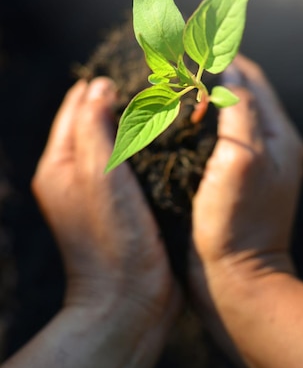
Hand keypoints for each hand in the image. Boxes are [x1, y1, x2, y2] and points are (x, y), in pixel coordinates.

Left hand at [32, 77, 179, 331]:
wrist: (130, 303)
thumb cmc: (111, 239)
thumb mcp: (98, 176)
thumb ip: (94, 126)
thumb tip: (99, 84)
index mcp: (60, 164)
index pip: (77, 106)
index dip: (104, 82)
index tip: (136, 63)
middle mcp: (77, 175)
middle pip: (97, 122)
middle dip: (125, 99)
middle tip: (162, 78)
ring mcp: (102, 192)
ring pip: (120, 142)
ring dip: (141, 123)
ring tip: (173, 100)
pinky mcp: (128, 206)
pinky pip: (137, 164)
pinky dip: (152, 147)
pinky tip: (177, 138)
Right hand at [189, 54, 302, 319]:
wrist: (236, 282)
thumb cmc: (239, 221)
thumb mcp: (243, 157)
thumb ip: (240, 108)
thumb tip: (229, 67)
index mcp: (280, 135)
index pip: (250, 78)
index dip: (222, 56)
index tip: (189, 43)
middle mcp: (269, 145)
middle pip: (238, 94)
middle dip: (206, 75)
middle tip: (171, 63)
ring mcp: (250, 165)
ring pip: (223, 117)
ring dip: (198, 100)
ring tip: (166, 86)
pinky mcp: (229, 182)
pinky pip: (212, 141)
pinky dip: (193, 126)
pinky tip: (170, 124)